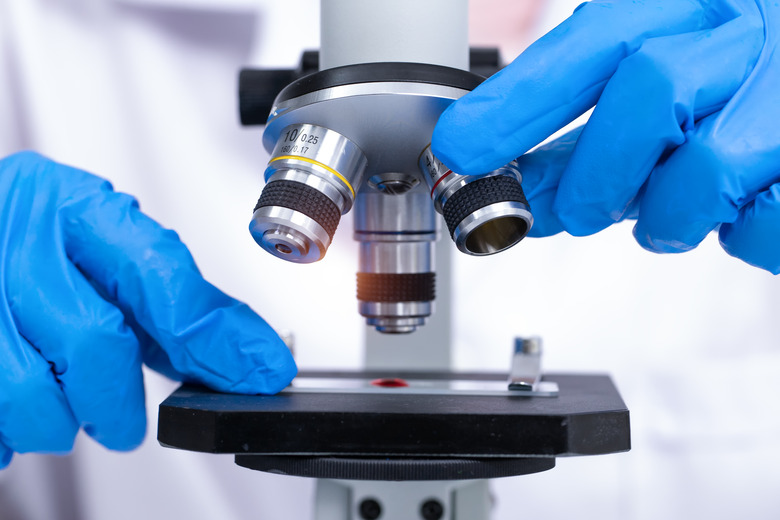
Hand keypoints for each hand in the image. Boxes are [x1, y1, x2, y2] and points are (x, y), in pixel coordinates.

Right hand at [0, 152, 295, 467]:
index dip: (213, 333)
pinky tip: (24, 401)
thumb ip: (169, 301)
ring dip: (59, 418)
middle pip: (93, 340)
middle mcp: (16, 240)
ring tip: (61, 400)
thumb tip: (245, 355)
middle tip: (124, 421)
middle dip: (119, 400)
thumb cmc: (30, 236)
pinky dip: (13, 427)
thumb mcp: (102, 248)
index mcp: (69, 206)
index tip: (258, 370)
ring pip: (29, 393)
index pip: (158, 271)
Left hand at [432, 0, 779, 273]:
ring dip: (667, 215)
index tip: (461, 146)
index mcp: (696, 10)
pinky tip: (737, 216)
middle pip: (652, 83)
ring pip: (706, 164)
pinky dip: (736, 238)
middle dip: (596, 168)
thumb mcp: (658, 106)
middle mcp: (749, 37)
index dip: (520, 98)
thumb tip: (518, 188)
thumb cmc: (737, 101)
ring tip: (671, 217)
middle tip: (577, 211)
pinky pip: (763, 224)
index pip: (597, 40)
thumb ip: (588, 144)